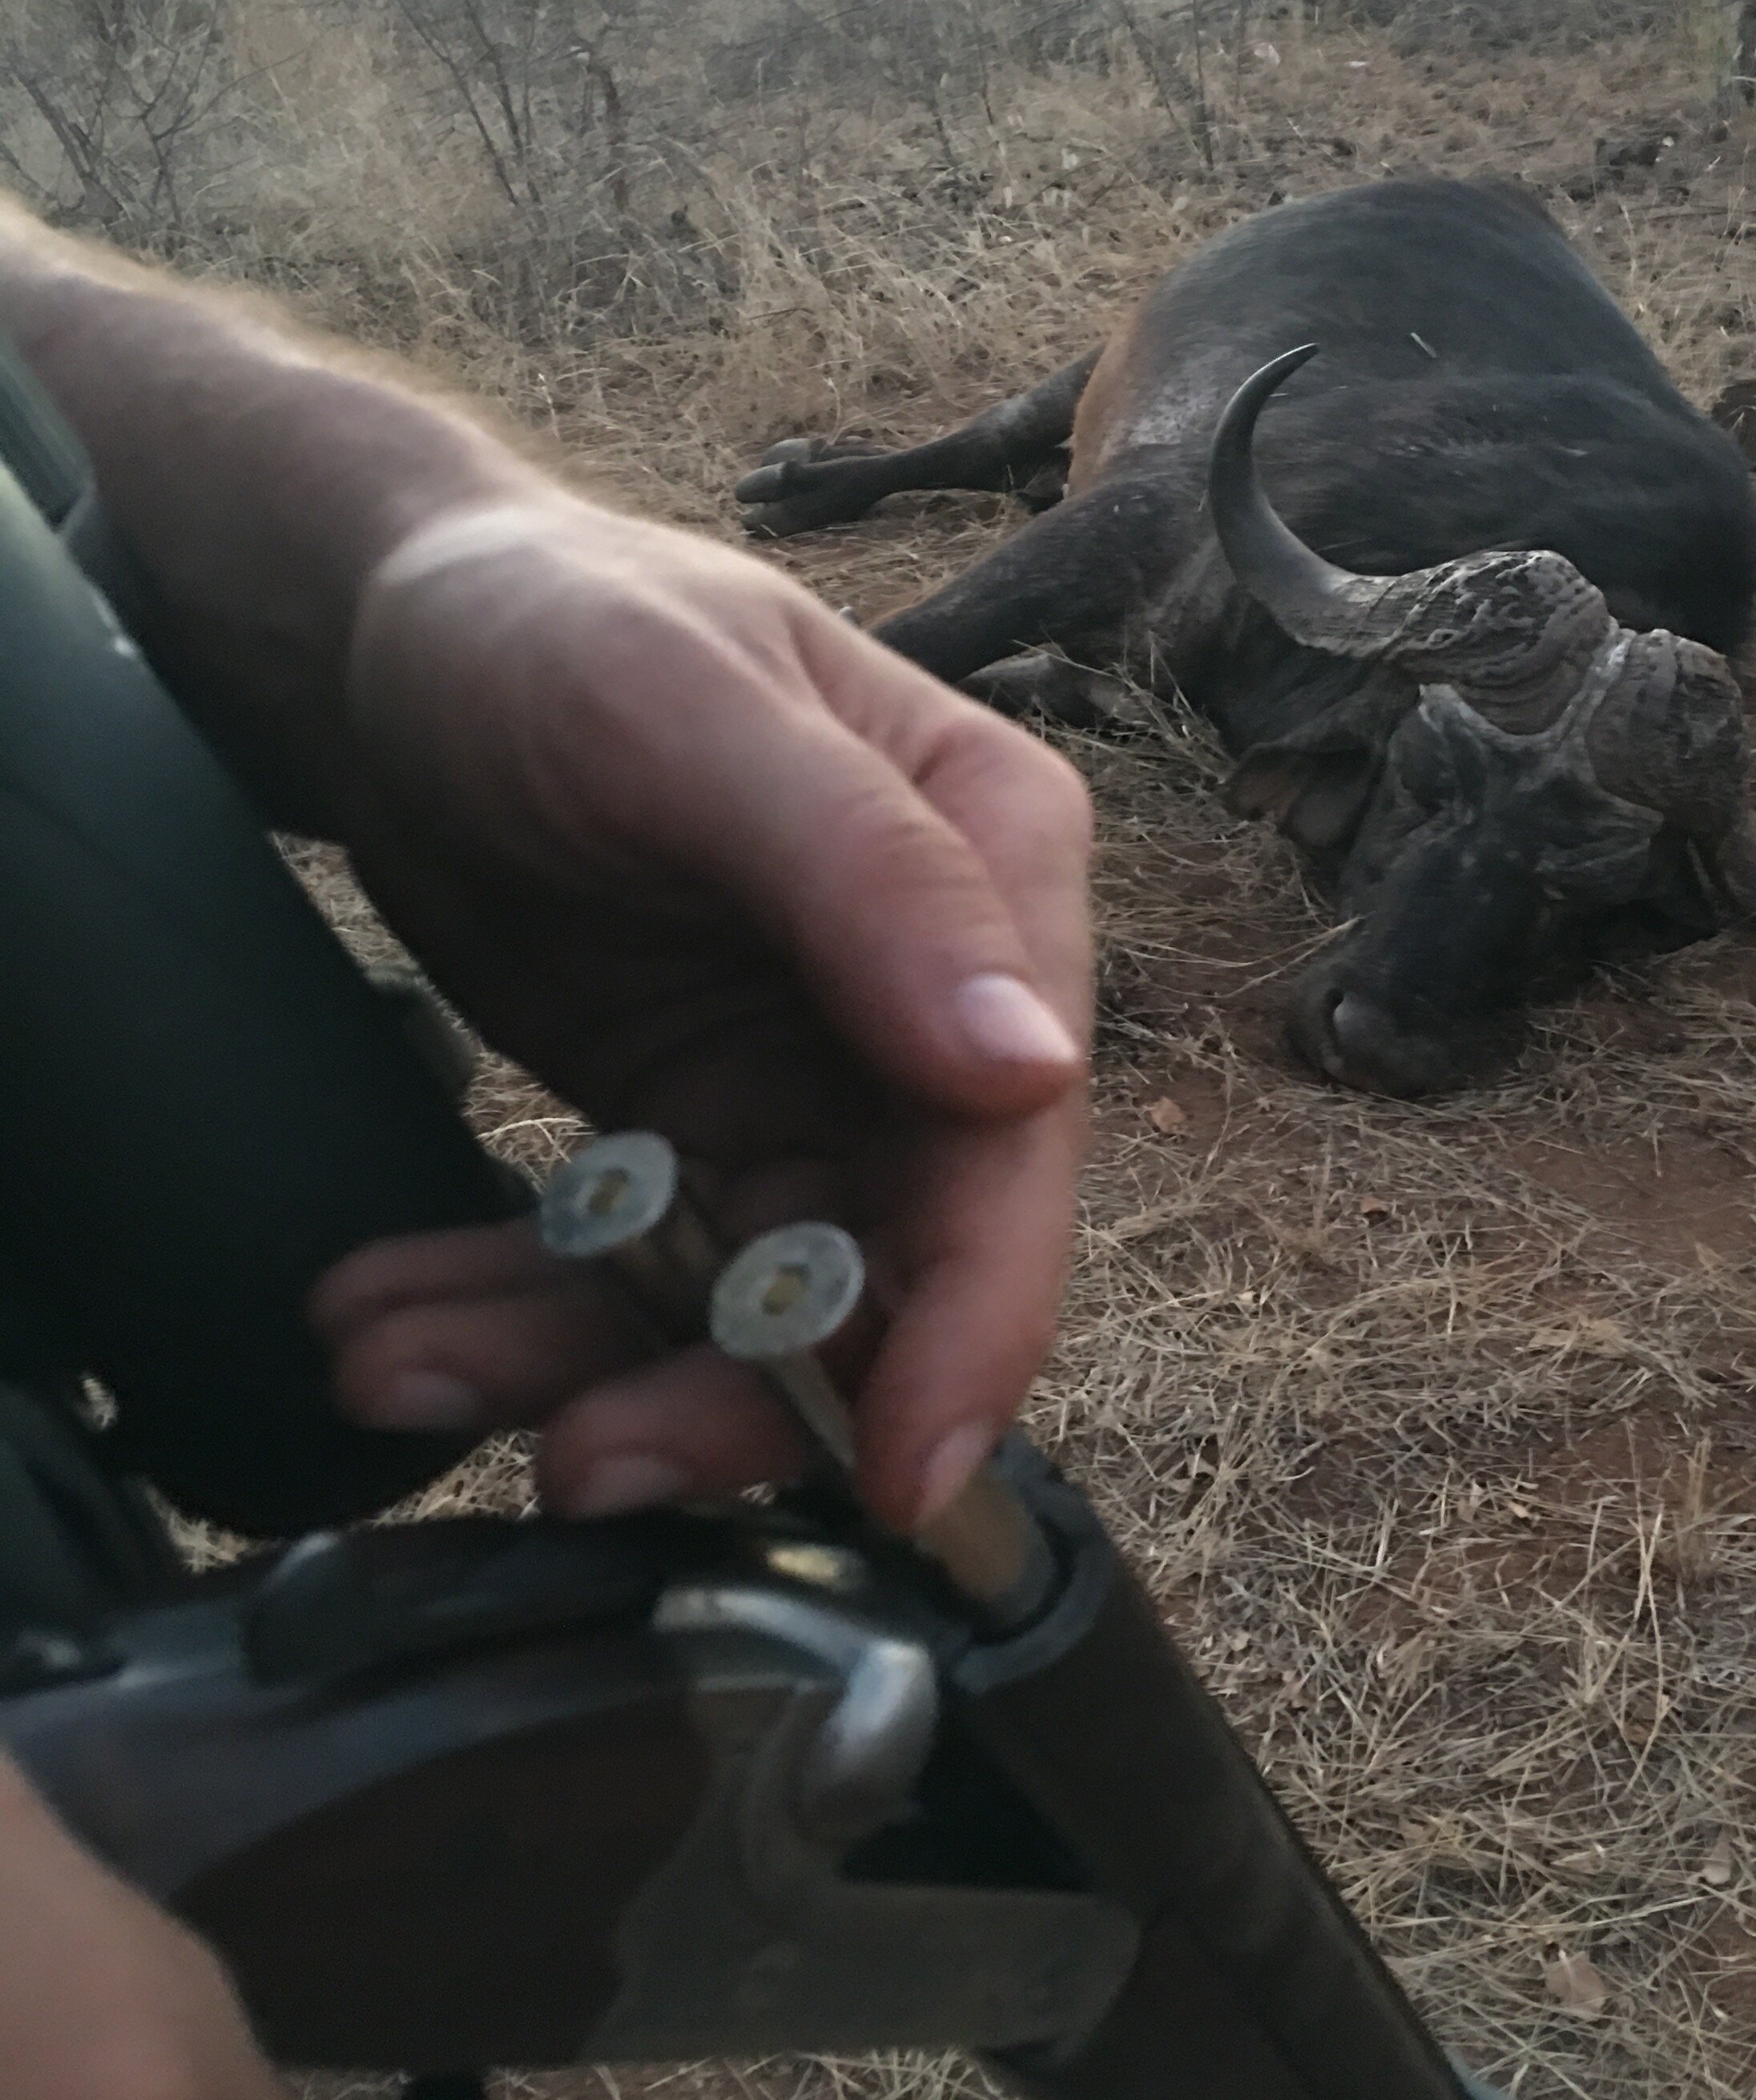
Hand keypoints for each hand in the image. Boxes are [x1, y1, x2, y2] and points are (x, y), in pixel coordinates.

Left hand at [307, 498, 1090, 1535]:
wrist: (377, 627)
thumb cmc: (550, 618)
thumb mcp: (688, 715)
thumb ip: (867, 879)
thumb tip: (1034, 1070)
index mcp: (994, 873)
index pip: (1014, 1142)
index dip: (973, 1327)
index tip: (900, 1481)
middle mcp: (929, 998)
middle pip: (884, 1258)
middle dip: (732, 1387)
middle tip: (572, 1466)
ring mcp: (808, 1072)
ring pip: (745, 1297)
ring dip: (578, 1363)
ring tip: (396, 1364)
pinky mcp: (692, 1120)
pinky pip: (629, 1269)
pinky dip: (513, 1316)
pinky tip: (390, 1320)